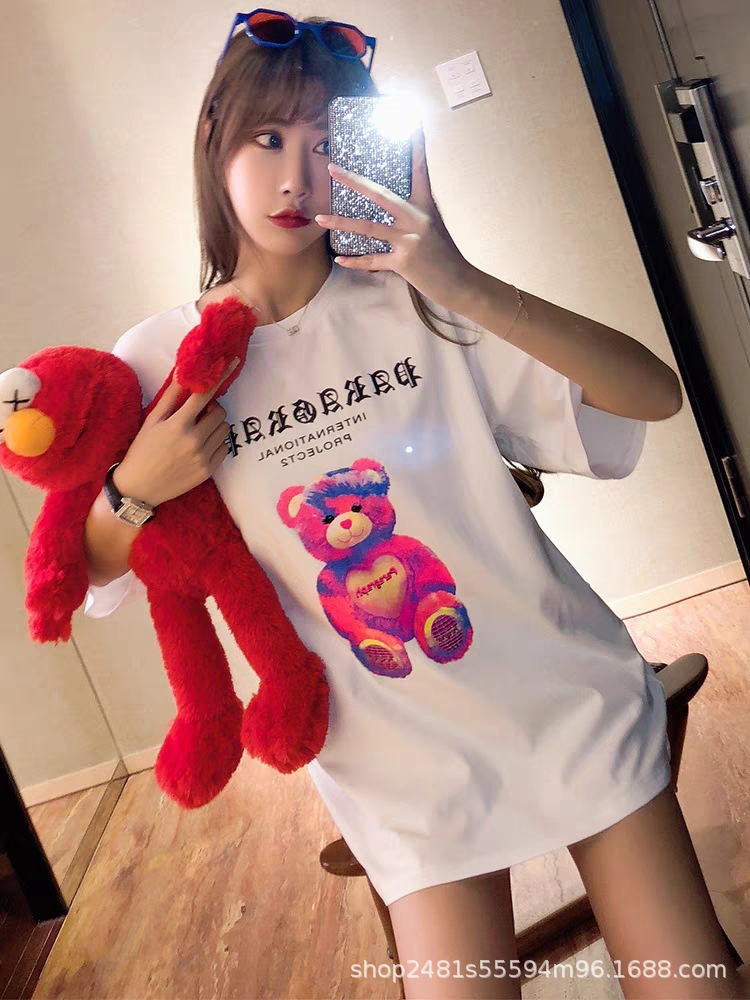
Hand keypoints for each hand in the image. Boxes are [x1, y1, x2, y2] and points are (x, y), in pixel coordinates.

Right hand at [114, 369, 233, 507]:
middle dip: (213, 409)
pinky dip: (217, 443)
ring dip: (215, 426)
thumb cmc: (142, 450)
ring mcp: (203, 457)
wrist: (139, 487)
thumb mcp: (152, 421)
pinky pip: (225, 448)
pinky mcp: (208, 471)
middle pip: (220, 413)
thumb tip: (183, 373)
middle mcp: (194, 440)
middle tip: (199, 414)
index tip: (232, 362)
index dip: (220, 376)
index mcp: (178, 424)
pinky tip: (200, 446)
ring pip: (224, 430)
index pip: (205, 395)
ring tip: (198, 431)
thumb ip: (170, 397)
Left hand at [315, 123, 472, 312]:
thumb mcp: (434, 228)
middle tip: (333, 169)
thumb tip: (394, 209)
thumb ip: (414, 216)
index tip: (411, 122)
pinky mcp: (404, 262)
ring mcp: (409, 241)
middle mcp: (417, 220)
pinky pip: (373, 260)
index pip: (419, 169)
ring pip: (369, 228)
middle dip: (354, 182)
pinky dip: (356, 262)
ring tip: (320, 219)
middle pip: (381, 195)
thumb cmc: (446, 256)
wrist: (461, 283)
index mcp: (426, 207)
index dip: (416, 145)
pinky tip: (339, 259)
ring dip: (342, 223)